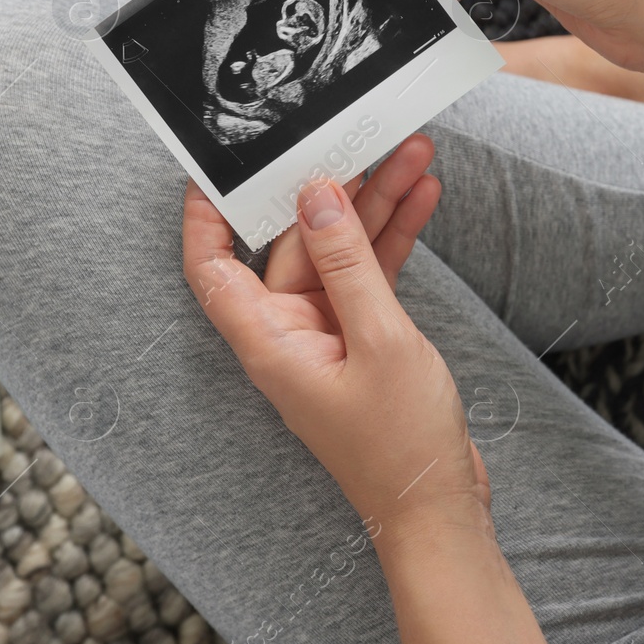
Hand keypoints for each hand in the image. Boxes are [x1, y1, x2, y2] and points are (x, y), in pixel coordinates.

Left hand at [181, 135, 490, 532]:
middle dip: (335, 189)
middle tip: (367, 138)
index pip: (214, 265)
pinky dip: (396, 240)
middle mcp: (290, 333)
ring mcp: (329, 335)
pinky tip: (422, 199)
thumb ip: (348, 264)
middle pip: (297, 243)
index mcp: (269, 341)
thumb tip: (317, 196)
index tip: (219, 160)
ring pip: (343, 252)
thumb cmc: (400, 443)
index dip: (206, 213)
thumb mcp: (380, 340)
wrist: (437, 505)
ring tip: (413, 155)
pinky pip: (373, 275)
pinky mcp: (365, 339)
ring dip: (378, 206)